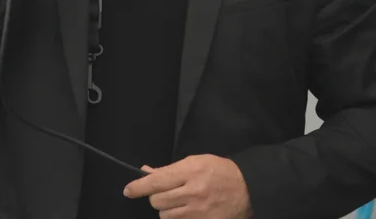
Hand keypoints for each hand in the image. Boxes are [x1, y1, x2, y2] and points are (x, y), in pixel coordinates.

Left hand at [122, 154, 252, 218]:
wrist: (247, 190)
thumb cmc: (220, 171)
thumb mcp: (196, 161)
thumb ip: (170, 168)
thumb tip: (146, 172)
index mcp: (190, 172)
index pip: (157, 181)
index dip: (139, 187)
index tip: (128, 190)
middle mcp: (192, 192)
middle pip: (157, 201)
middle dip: (156, 197)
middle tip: (166, 193)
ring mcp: (197, 212)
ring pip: (165, 215)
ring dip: (167, 209)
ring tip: (179, 202)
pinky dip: (177, 218)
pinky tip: (186, 211)